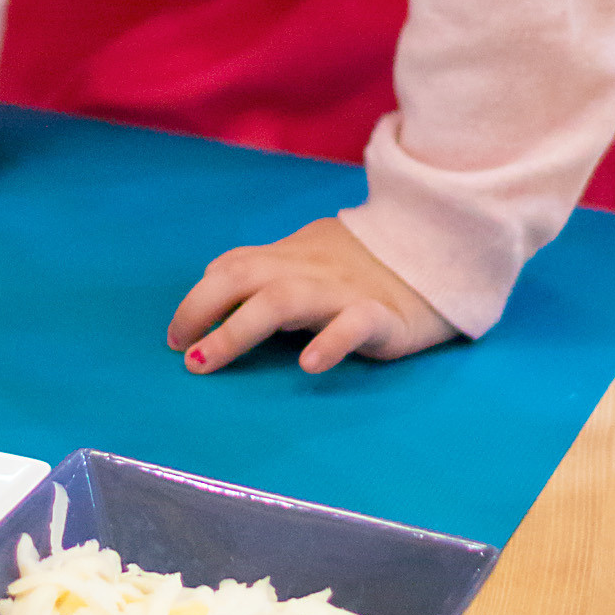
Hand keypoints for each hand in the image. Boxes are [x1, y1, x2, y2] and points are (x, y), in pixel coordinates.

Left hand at [166, 217, 457, 376]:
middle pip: (244, 277)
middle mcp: (309, 269)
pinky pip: (353, 324)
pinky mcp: (382, 315)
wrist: (440, 249)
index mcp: (292, 256)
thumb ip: (267, 266)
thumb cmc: (367, 261)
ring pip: (283, 300)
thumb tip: (215, 274)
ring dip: (238, 330)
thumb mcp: (310, 254)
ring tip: (208, 360)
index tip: (175, 334)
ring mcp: (343, 291)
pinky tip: (308, 365)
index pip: (233, 266)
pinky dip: (328, 342)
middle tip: (180, 350)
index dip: (198, 297)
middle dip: (202, 309)